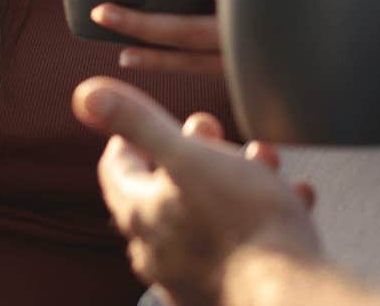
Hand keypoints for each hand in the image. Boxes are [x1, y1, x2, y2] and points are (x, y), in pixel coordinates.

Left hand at [74, 77, 318, 305]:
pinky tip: (293, 199)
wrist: (288, 293)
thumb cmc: (243, 222)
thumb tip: (86, 94)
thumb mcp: (189, 157)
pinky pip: (239, 244)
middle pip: (162, 190)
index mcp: (143, 214)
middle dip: (191, 151)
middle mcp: (158, 251)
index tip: (145, 118)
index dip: (127, 136)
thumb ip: (140, 123)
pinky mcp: (225, 291)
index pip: (117, 169)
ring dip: (235, 179)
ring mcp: (191, 276)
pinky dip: (261, 216)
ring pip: (206, 213)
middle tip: (210, 130)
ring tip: (263, 161)